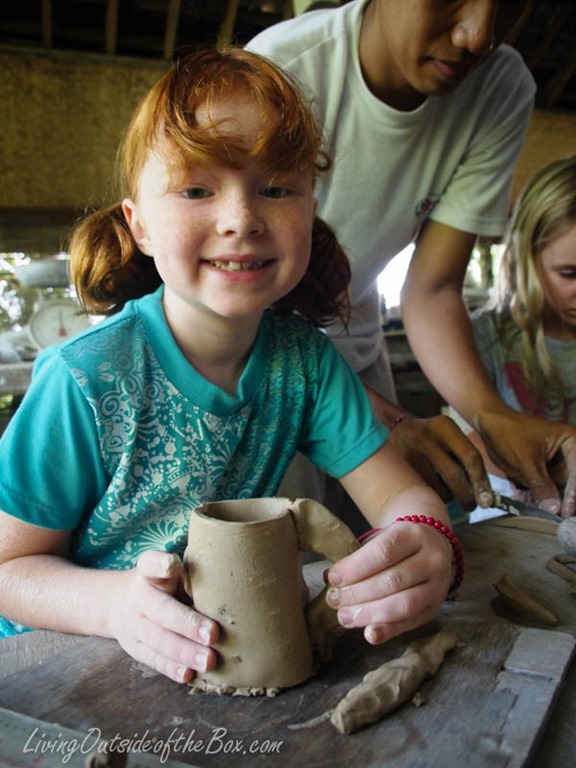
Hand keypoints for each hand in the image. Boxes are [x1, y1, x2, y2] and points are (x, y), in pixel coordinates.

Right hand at [108, 550, 218, 682]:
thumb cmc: (161, 585)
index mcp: (147, 574)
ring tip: (209, 660)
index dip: (159, 565)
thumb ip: (191, 574)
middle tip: (213, 634)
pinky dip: (172, 668)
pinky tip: (189, 673)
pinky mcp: (135, 648)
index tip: (171, 565)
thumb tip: (231, 580)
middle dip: (187, 624)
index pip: (149, 565)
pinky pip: (154, 659)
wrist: (116, 604)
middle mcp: (138, 598)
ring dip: (184, 652)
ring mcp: (134, 626)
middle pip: (161, 611)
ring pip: (158, 640)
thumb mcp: (170, 572)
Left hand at [324, 521, 452, 644]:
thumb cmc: (396, 544)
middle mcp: (432, 559)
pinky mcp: (435, 607)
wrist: (431, 546)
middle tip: (334, 601)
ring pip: (404, 604)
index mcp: (414, 534)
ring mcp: (438, 585)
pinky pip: (412, 622)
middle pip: (393, 580)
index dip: (355, 568)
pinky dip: (389, 630)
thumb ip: (358, 557)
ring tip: (345, 617)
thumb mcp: (380, 539)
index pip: (383, 552)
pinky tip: (369, 634)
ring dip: (370, 614)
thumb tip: (330, 577)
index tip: (333, 578)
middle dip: (359, 594)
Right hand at [388, 413, 491, 510]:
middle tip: (470, 506)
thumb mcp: (446, 438)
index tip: (487, 502)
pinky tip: (430, 488)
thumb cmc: (430, 440)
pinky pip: (423, 491)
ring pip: (438, 487)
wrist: (393, 432)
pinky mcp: (399, 468)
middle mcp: (427, 436)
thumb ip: (464, 459)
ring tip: (445, 491)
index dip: (481, 482)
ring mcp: (409, 452)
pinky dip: (432, 495)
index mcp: (445, 426)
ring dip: (447, 497)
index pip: (470, 457)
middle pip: (454, 475)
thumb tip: (484, 494)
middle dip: (466, 495)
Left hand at [477, 409, 575, 516]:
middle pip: (574, 485)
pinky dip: (544, 504)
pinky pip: (551, 495)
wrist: (490, 427)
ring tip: (549, 521)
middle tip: (561, 521)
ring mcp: (561, 468)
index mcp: (573, 443)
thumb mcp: (525, 459)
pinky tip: (537, 513)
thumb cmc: (508, 433)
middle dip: (568, 503)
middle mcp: (571, 456)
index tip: (566, 512)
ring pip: (564, 493)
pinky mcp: (548, 478)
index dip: (573, 494)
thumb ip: (540, 484)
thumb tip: (555, 510)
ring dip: (556, 507)